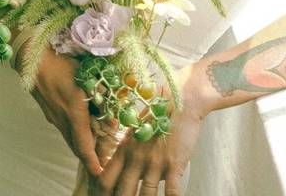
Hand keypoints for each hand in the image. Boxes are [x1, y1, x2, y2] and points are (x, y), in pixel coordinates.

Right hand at [19, 42, 103, 176]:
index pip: (83, 143)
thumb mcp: (87, 76)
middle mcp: (61, 118)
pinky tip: (84, 127)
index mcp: (74, 111)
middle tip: (103, 163)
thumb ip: (101, 95)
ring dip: (83, 144)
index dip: (92, 160)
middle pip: (76, 145)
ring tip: (97, 148)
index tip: (99, 172)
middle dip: (90, 156)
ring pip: (70, 137)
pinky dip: (76, 133)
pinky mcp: (49, 111)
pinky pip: (65, 128)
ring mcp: (53, 116)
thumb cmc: (62, 61)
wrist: (32, 57)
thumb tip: (112, 114)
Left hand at [88, 65, 208, 195]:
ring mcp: (155, 163)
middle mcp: (136, 159)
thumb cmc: (160, 113)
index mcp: (124, 150)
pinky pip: (171, 192)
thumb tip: (135, 176)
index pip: (104, 180)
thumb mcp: (137, 131)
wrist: (182, 100)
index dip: (102, 195)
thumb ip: (132, 154)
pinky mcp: (174, 164)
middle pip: (122, 193)